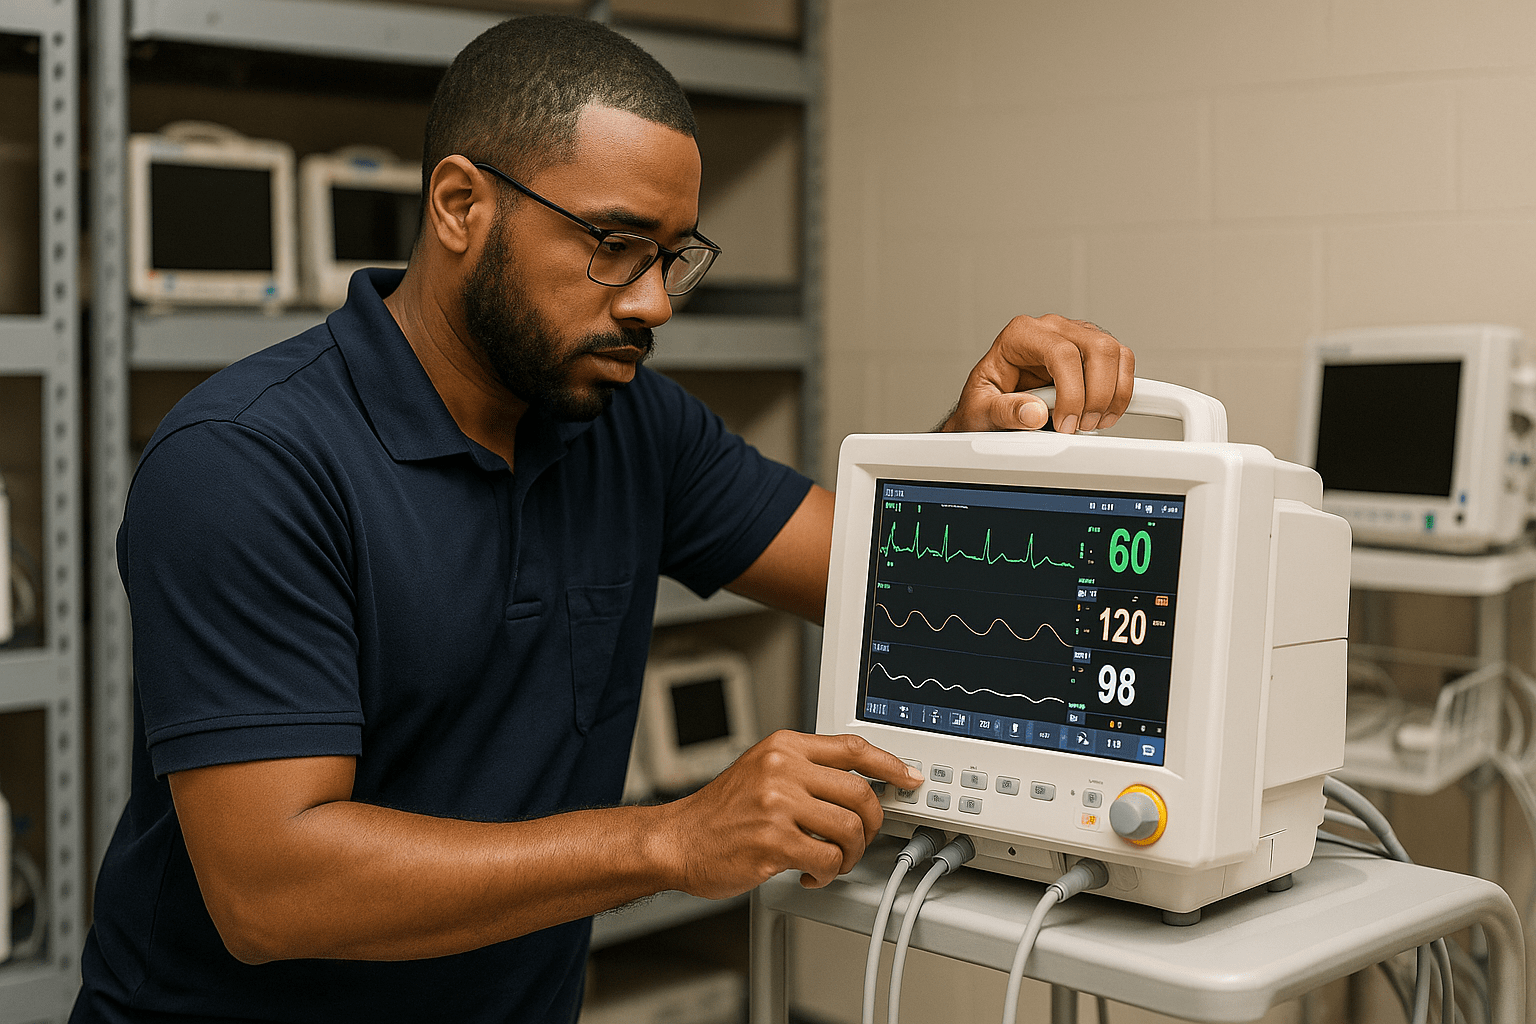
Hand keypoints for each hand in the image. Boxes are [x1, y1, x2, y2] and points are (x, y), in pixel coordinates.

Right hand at [654, 731, 922, 897]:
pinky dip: (826, 874)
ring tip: (831, 861)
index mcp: (784, 747)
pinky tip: (809, 874)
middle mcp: (782, 770)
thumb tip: (859, 783)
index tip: (908, 778)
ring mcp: (777, 805)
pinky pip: (826, 860)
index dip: (889, 764)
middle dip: (872, 824)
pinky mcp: (773, 842)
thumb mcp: (762, 770)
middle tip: (860, 839)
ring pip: (849, 830)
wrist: (677, 841)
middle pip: (860, 793)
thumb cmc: (719, 813)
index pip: (852, 748)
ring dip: (849, 855)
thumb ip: (806, 770)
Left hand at [939, 314, 1133, 433]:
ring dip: (1112, 394)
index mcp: (1020, 334)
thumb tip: (1033, 414)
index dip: (1071, 392)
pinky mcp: (1092, 353)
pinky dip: (1120, 393)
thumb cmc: (982, 403)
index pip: (1061, 352)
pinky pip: (1121, 364)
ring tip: (1091, 423)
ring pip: (1115, 354)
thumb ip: (1004, 412)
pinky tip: (1102, 414)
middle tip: (1081, 426)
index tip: (1066, 423)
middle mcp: (1051, 329)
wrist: (988, 406)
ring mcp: (1075, 337)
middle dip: (1097, 394)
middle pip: (1097, 348)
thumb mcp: (980, 411)